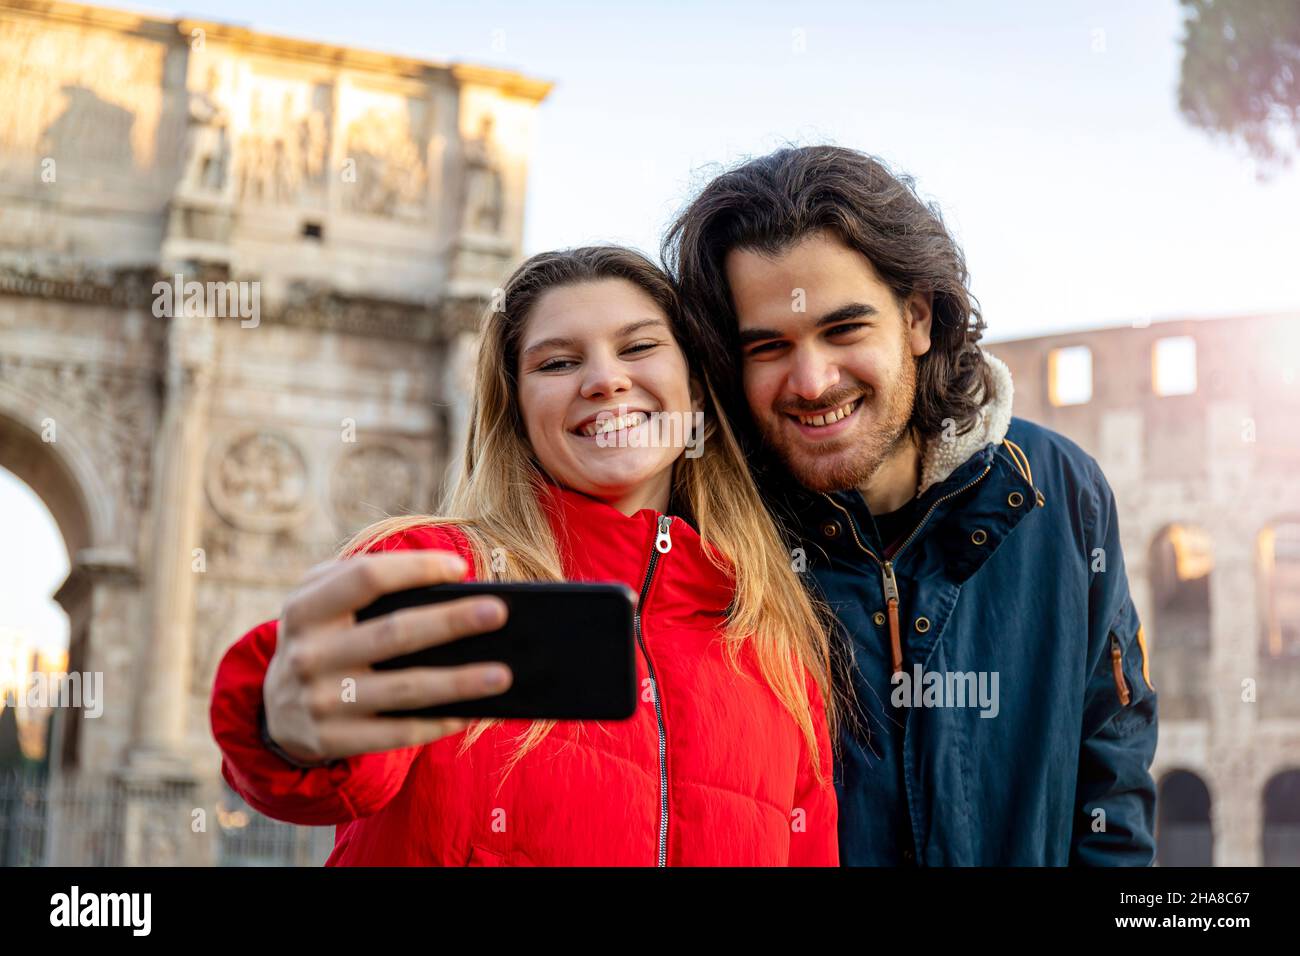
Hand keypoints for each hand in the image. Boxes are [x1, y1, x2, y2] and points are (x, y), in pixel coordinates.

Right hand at [262, 549, 511, 763]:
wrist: (276, 709)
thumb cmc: (322, 638)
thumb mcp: (319, 603)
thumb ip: (362, 581)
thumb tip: (447, 582)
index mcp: (304, 608)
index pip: (366, 577)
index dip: (415, 569)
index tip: (461, 568)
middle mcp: (308, 654)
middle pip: (394, 633)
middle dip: (450, 621)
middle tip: (498, 612)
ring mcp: (319, 702)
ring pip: (405, 688)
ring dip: (459, 682)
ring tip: (502, 674)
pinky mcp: (333, 740)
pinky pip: (397, 732)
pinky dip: (438, 723)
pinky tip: (472, 713)